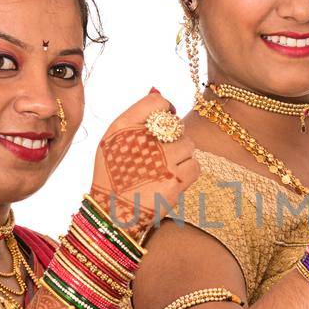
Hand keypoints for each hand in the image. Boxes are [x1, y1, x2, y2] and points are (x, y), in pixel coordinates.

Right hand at [89, 90, 199, 235]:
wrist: (113, 213)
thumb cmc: (114, 173)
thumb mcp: (113, 138)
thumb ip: (136, 114)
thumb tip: (162, 95)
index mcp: (124, 126)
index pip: (158, 103)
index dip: (165, 112)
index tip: (161, 124)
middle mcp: (142, 140)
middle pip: (176, 125)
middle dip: (171, 138)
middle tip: (158, 155)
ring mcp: (161, 161)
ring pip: (188, 145)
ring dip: (180, 155)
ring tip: (164, 168)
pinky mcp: (175, 181)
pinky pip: (195, 165)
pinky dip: (187, 172)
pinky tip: (172, 178)